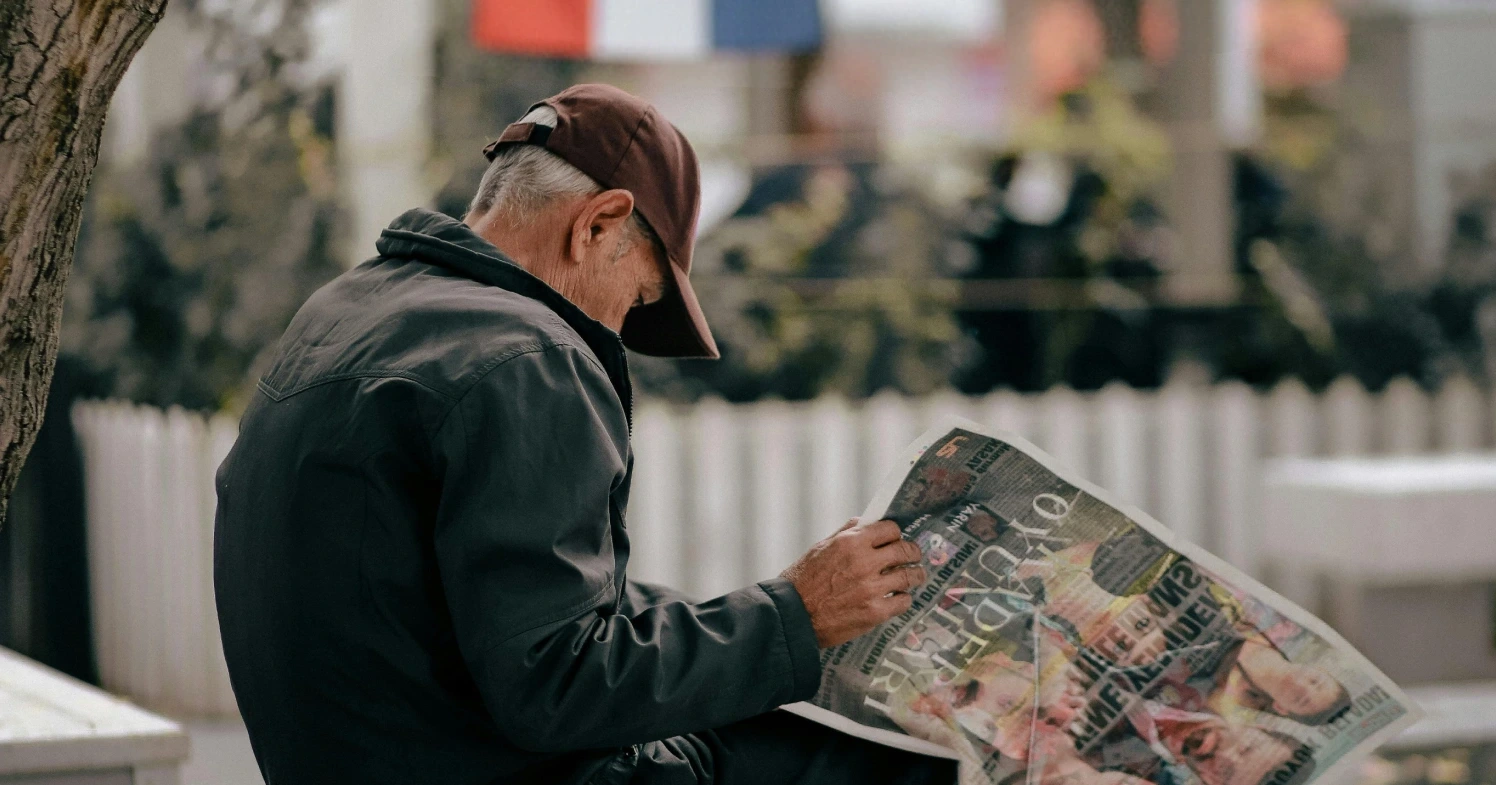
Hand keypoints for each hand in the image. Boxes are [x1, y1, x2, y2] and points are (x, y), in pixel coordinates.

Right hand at [780, 519, 925, 647]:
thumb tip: (865, 523)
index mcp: (851, 542)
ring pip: (909, 576)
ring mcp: (872, 588)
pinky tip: (899, 598)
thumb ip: (846, 533)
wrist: (792, 616)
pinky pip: (903, 601)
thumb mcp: (820, 548)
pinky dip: (903, 598)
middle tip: (914, 556)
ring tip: (915, 577)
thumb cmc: (801, 581)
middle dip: (913, 552)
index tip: (897, 539)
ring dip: (915, 575)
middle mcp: (864, 562)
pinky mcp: (874, 612)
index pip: (890, 529)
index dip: (895, 534)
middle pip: (905, 551)